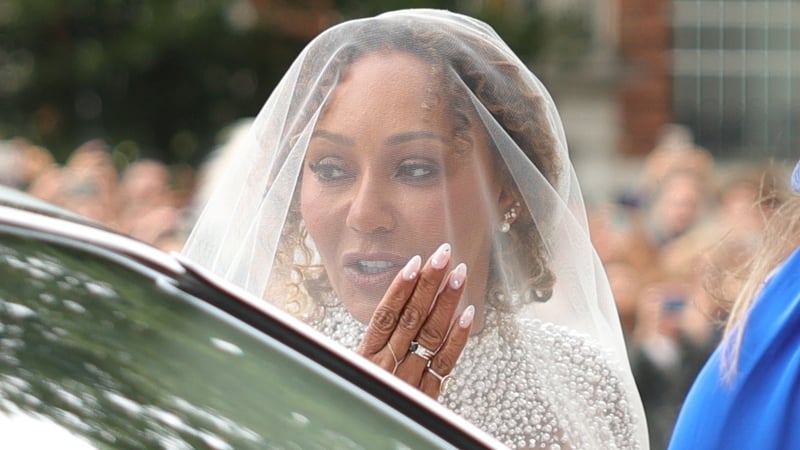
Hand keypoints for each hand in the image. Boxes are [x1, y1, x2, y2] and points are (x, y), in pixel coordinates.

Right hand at [356, 242, 473, 398]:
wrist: (361, 440)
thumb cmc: (355, 405)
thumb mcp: (351, 374)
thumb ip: (370, 346)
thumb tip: (388, 310)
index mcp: (365, 359)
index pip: (386, 316)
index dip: (401, 287)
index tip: (416, 262)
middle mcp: (386, 367)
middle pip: (410, 318)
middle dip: (428, 284)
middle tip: (443, 255)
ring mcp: (407, 381)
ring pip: (428, 336)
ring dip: (445, 302)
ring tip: (458, 275)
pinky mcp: (426, 396)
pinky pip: (444, 365)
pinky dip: (457, 339)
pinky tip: (467, 315)